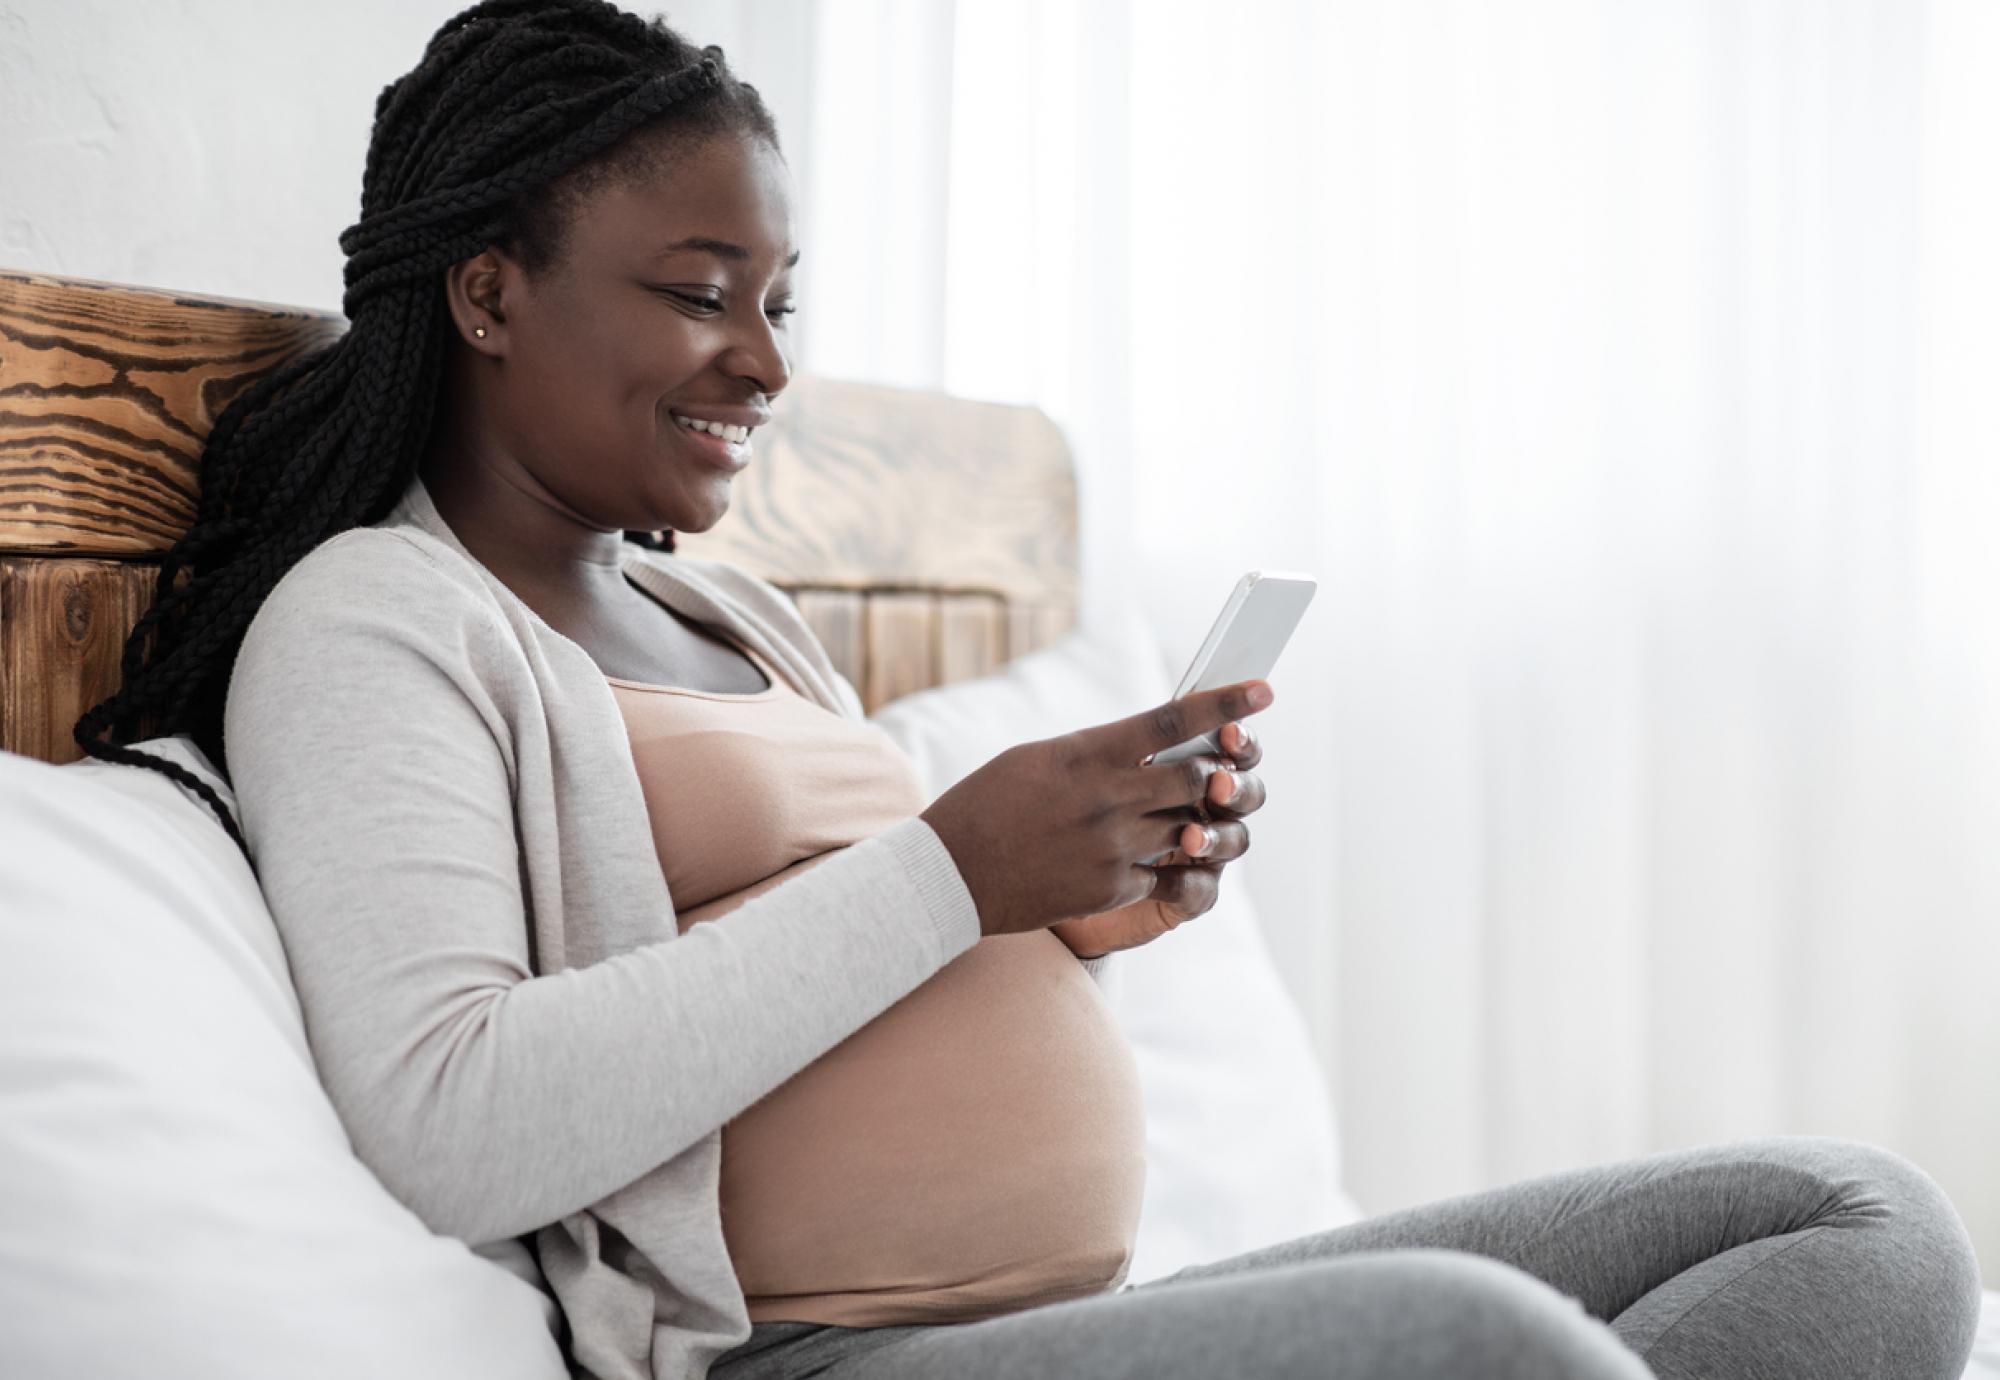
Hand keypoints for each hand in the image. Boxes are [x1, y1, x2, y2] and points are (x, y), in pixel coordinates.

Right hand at [920, 680, 1274, 941]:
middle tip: (1222, 767)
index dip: (1227, 705)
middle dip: (1215, 772)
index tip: (1263, 691)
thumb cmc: (989, 803)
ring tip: (1178, 814)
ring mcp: (1114, 847)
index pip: (1175, 720)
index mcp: (1089, 753)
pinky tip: (1141, 857)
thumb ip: (1098, 752)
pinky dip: (1161, 862)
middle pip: (1195, 777)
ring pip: (1187, 826)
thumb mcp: (1040, 758)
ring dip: (1191, 819)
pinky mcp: (1111, 889)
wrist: (951, 874)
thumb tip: (1146, 746)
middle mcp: (1109, 798)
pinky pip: (1163, 873)